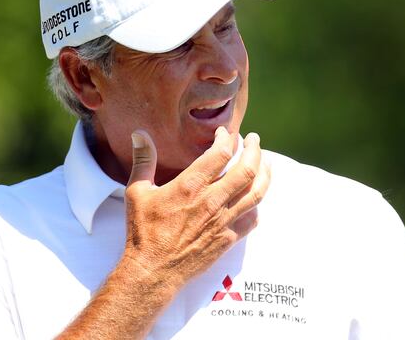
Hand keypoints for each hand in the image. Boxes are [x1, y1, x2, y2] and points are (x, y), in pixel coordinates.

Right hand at [122, 127, 270, 287]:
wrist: (153, 271)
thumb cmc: (143, 231)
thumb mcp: (137, 192)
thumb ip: (143, 160)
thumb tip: (139, 134)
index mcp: (191, 186)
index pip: (221, 153)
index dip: (227, 138)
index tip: (225, 133)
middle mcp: (212, 201)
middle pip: (247, 169)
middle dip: (254, 149)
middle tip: (253, 139)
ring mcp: (223, 221)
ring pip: (256, 193)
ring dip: (265, 174)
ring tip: (267, 163)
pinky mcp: (228, 239)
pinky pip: (253, 219)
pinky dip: (257, 205)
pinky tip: (255, 198)